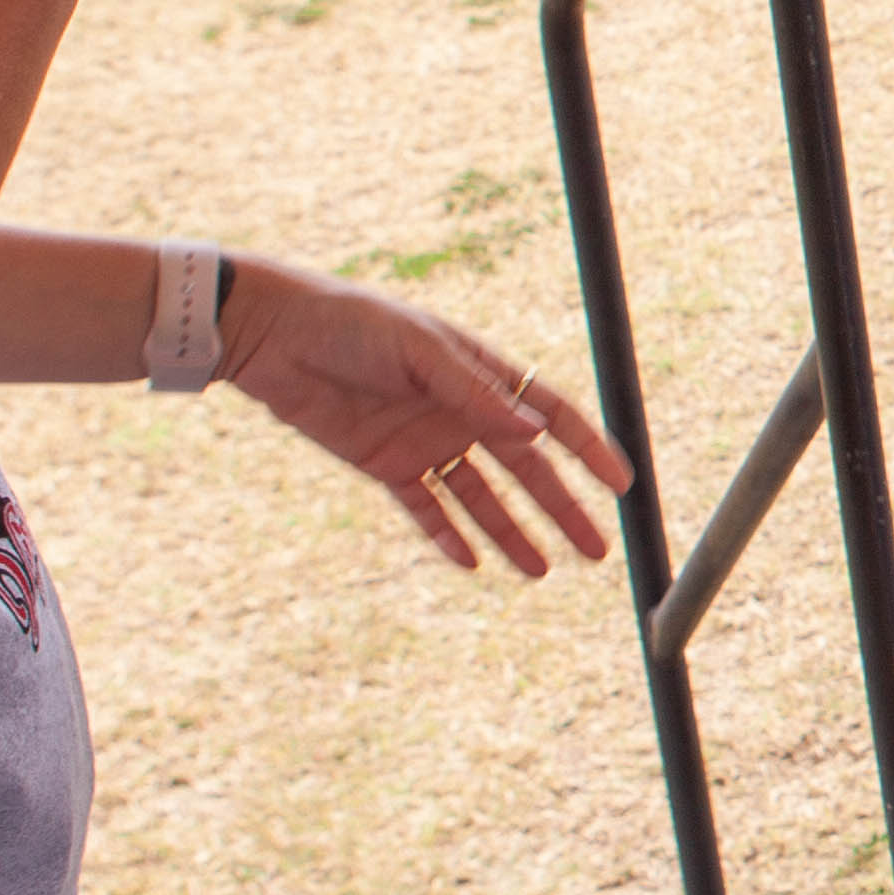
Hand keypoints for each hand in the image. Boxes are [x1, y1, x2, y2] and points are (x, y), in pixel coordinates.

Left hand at [208, 248, 631, 573]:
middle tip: (595, 550)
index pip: (549, 416)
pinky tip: (471, 562)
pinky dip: (448, 535)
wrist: (273, 335)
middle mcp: (460, 410)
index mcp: (480, 372)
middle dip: (562, 508)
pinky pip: (426, 507)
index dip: (588, 450)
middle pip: (525, 468)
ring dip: (511, 532)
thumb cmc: (350, 323)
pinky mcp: (385, 464)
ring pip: (481, 496)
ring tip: (541, 571)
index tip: (619, 485)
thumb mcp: (418, 351)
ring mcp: (425, 440)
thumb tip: (537, 435)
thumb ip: (476, 394)